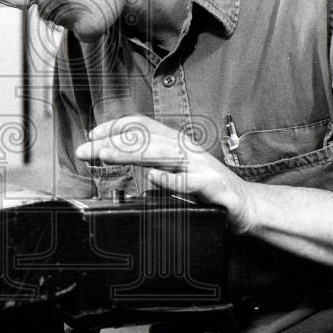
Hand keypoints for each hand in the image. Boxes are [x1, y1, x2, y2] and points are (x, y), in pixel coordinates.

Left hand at [74, 115, 258, 233]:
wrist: (245, 206)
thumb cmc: (206, 187)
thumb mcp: (175, 168)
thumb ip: (151, 159)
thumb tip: (115, 152)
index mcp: (176, 143)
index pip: (142, 126)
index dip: (116, 127)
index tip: (92, 134)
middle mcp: (186, 149)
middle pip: (146, 139)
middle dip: (113, 142)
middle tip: (87, 149)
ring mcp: (200, 166)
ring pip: (162, 154)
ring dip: (133, 153)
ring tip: (107, 154)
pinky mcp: (212, 186)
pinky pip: (190, 182)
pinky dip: (171, 179)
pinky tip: (154, 178)